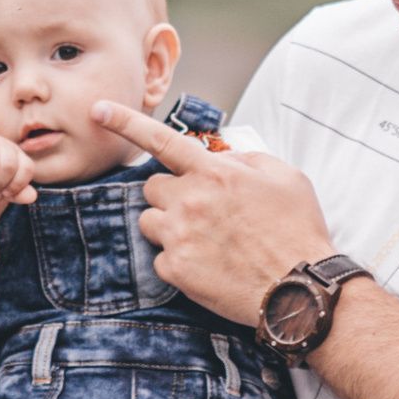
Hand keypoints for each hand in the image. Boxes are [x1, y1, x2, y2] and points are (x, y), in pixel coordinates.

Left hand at [90, 103, 335, 330]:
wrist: (300, 289)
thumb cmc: (297, 231)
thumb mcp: (285, 177)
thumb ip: (246, 160)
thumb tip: (221, 157)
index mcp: (214, 173)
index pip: (160, 140)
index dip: (125, 122)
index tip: (98, 110)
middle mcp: (190, 201)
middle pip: (151, 187)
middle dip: (170, 194)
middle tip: (200, 210)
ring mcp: (179, 236)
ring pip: (150, 221)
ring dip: (169, 226)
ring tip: (206, 240)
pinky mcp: (176, 270)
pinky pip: (160, 258)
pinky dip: (179, 260)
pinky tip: (209, 265)